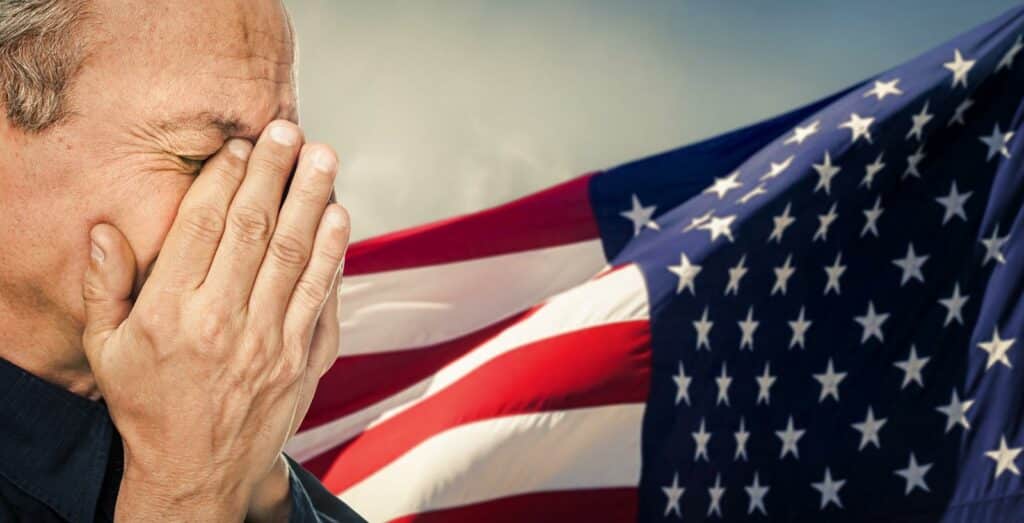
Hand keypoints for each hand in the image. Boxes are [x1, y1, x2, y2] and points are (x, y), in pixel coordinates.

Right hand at [80, 121, 349, 520]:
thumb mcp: (108, 351)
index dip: (224, 178)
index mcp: (172, 313)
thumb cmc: (149, 405)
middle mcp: (225, 322)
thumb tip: (105, 228)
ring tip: (323, 158)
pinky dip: (334, 254)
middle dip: (273, 172)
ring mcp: (272, 342)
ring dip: (313, 200)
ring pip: (297, 255)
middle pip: (255, 229)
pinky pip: (323, 296)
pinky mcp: (305, 359)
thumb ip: (106, 287)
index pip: (204, 226)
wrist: (198, 473)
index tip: (237, 146)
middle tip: (288, 130)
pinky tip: (339, 217)